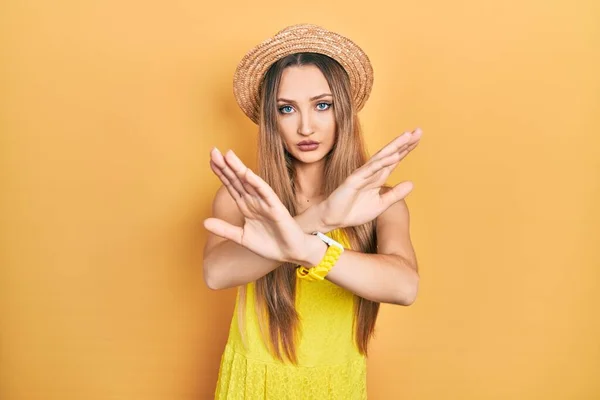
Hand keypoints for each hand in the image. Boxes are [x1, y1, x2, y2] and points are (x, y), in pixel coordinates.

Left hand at [204, 148, 323, 264]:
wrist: (290, 253)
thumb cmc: (269, 244)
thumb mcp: (241, 238)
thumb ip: (224, 229)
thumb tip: (204, 222)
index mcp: (246, 206)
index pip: (231, 185)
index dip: (221, 173)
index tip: (211, 161)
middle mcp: (254, 201)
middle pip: (237, 180)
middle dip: (226, 166)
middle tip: (214, 151)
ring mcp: (265, 203)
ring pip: (250, 182)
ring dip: (239, 169)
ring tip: (228, 155)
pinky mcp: (276, 208)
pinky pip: (266, 193)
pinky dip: (257, 183)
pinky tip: (247, 173)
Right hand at [319, 128, 421, 228]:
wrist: (334, 219)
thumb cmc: (354, 211)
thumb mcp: (381, 204)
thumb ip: (395, 194)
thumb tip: (412, 183)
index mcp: (377, 177)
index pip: (394, 160)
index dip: (406, 149)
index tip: (417, 138)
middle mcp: (371, 172)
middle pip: (390, 154)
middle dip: (404, 143)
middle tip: (418, 131)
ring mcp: (362, 174)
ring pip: (381, 158)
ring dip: (394, 146)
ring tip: (407, 136)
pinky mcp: (354, 180)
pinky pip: (370, 170)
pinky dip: (382, 162)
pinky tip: (394, 156)